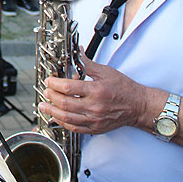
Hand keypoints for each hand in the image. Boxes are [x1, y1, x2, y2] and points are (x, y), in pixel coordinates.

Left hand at [38, 55, 153, 134]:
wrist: (138, 106)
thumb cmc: (125, 89)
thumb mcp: (106, 72)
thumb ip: (87, 64)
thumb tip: (77, 53)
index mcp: (97, 90)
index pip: (69, 88)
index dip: (55, 84)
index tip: (50, 81)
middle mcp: (95, 107)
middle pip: (65, 104)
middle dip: (51, 97)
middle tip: (46, 91)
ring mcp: (94, 119)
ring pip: (67, 118)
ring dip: (52, 112)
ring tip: (44, 106)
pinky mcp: (95, 128)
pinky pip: (75, 128)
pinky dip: (63, 123)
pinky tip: (57, 117)